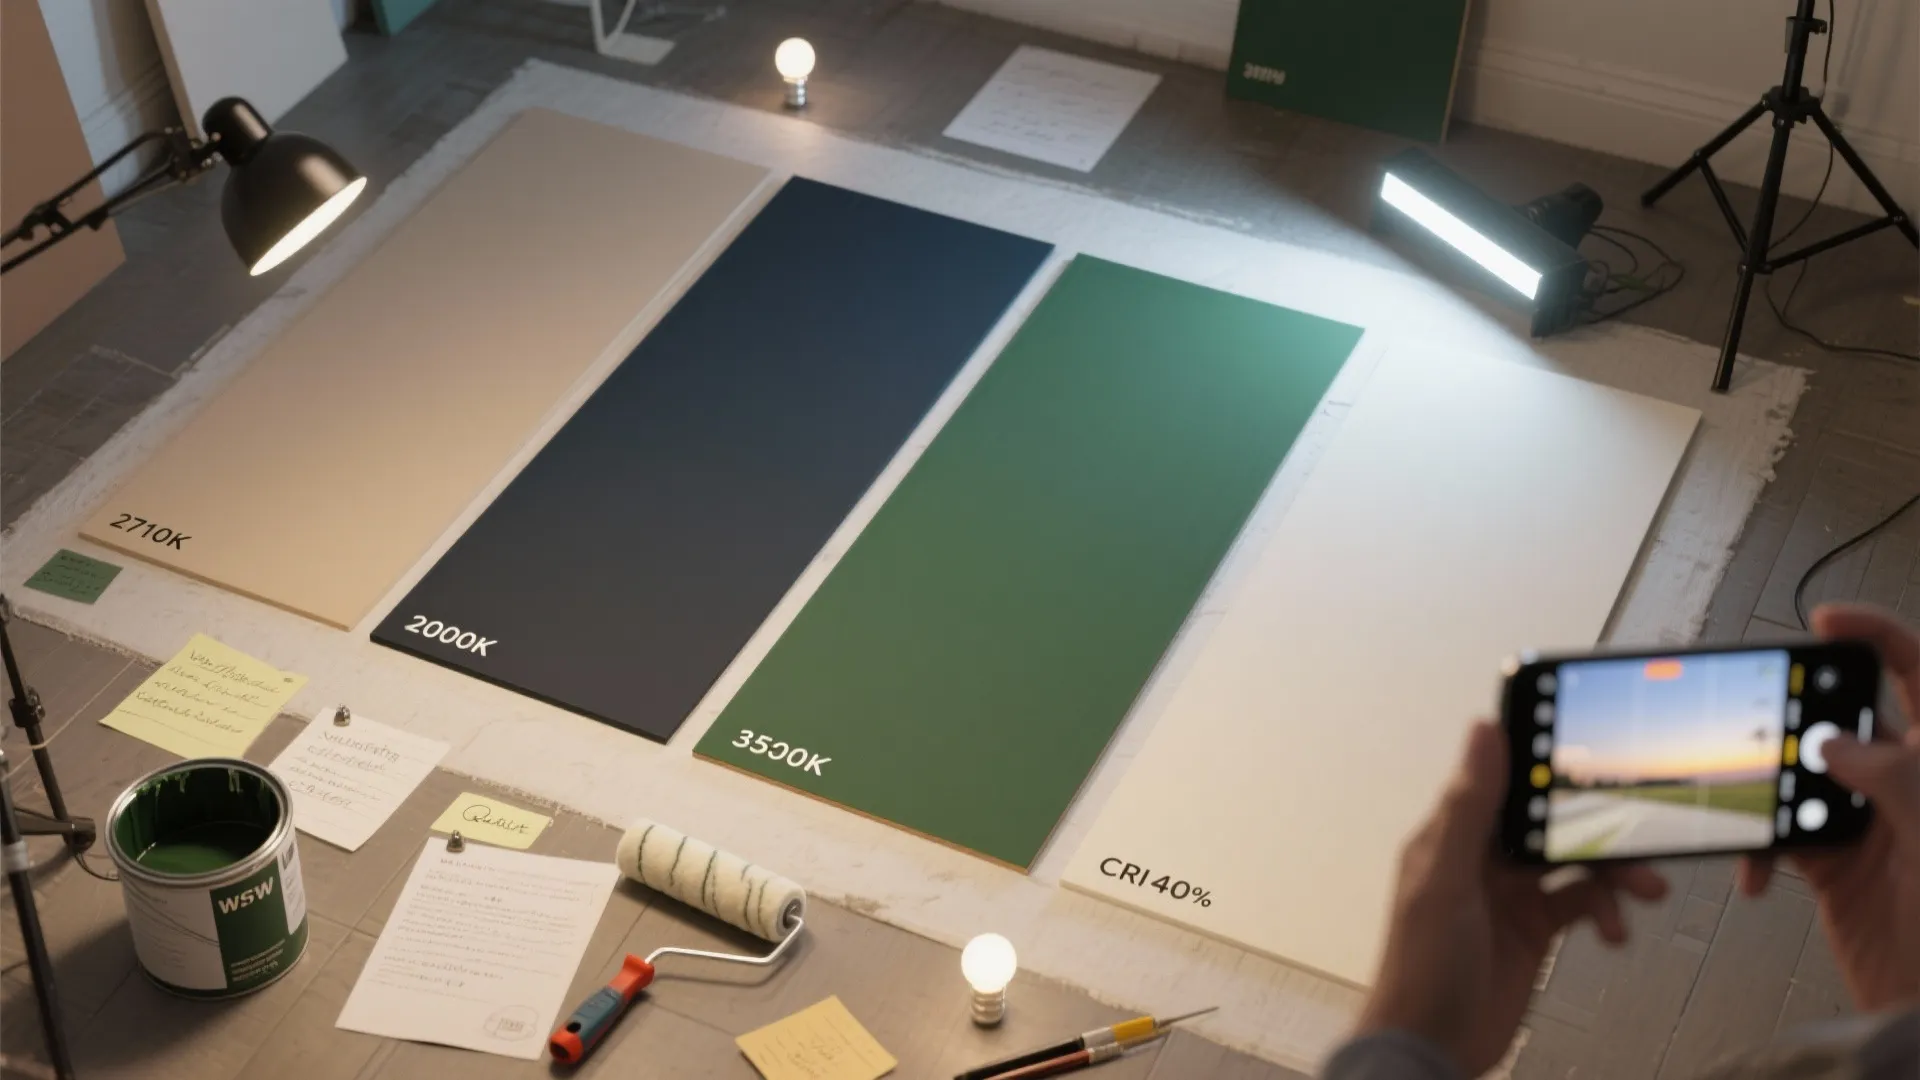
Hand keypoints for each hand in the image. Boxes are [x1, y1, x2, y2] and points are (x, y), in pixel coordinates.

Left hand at [1357, 721, 1667, 1075]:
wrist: (1433, 1046)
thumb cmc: (1421, 966)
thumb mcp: (1446, 880)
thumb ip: (1468, 808)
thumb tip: (1483, 731)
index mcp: (1454, 835)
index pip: (1505, 782)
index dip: (1546, 764)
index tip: (1593, 750)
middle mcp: (1483, 859)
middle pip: (1552, 823)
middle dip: (1599, 825)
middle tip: (1641, 833)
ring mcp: (1511, 894)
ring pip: (1575, 862)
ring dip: (1613, 873)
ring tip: (1644, 891)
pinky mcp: (1534, 928)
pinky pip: (1581, 903)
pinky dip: (1606, 911)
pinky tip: (1616, 930)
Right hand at [1738, 604, 1919, 1011]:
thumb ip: (1896, 780)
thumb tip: (1836, 740)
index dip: (1878, 635)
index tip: (1827, 618)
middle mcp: (1903, 785)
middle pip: (1843, 718)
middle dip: (1793, 715)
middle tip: (1756, 714)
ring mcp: (1865, 822)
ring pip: (1798, 773)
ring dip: (1761, 788)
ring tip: (1742, 800)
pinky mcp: (1829, 862)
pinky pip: (1776, 832)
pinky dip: (1754, 846)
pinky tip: (1753, 871)